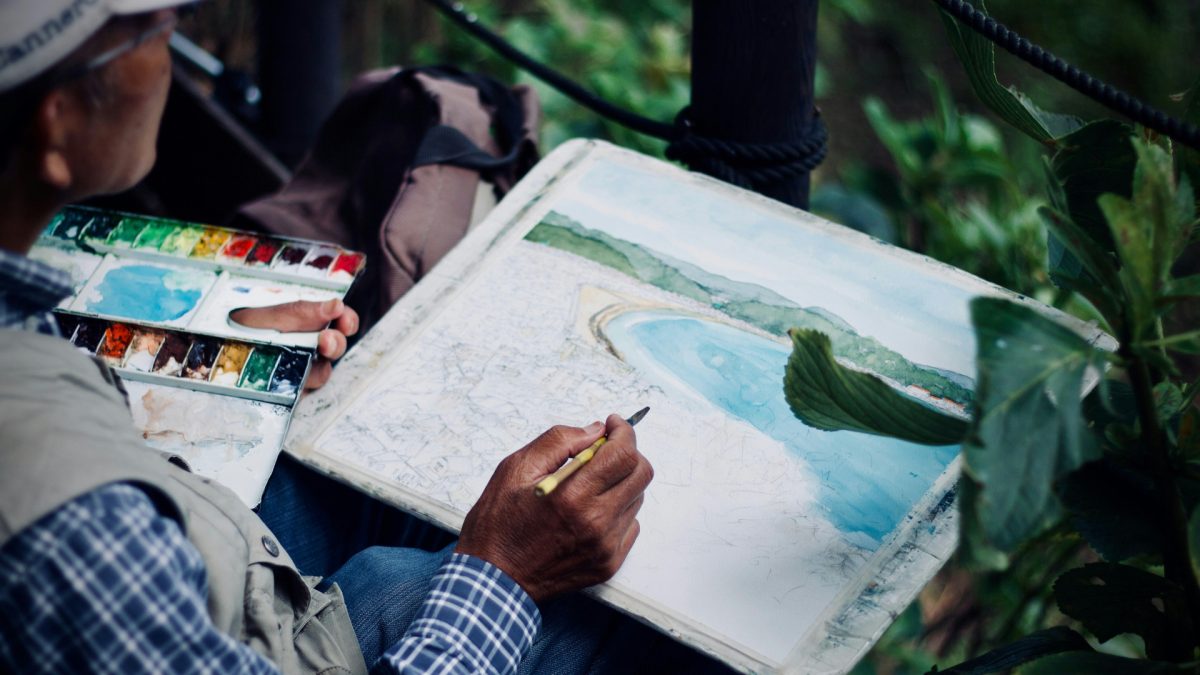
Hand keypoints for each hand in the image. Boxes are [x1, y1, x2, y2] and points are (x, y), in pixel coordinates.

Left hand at [229, 299, 359, 389]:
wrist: (206, 353)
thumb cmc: (237, 328)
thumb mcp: (268, 315)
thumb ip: (303, 312)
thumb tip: (337, 305)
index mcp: (307, 321)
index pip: (338, 320)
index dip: (346, 320)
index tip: (343, 319)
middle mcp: (307, 346)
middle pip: (334, 347)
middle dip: (335, 343)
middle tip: (326, 341)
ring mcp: (297, 371)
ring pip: (321, 372)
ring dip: (317, 367)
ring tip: (301, 362)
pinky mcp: (286, 393)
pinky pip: (300, 393)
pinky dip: (296, 387)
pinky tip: (288, 380)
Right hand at [455, 415, 653, 603]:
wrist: (494, 579)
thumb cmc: (498, 523)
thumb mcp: (516, 469)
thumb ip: (559, 441)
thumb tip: (595, 430)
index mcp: (572, 496)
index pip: (623, 454)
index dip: (624, 432)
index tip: (614, 424)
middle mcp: (596, 523)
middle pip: (641, 474)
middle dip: (628, 453)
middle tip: (605, 450)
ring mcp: (605, 546)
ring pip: (637, 498)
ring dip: (621, 482)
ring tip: (590, 485)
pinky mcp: (608, 564)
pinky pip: (630, 526)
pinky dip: (617, 510)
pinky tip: (590, 511)